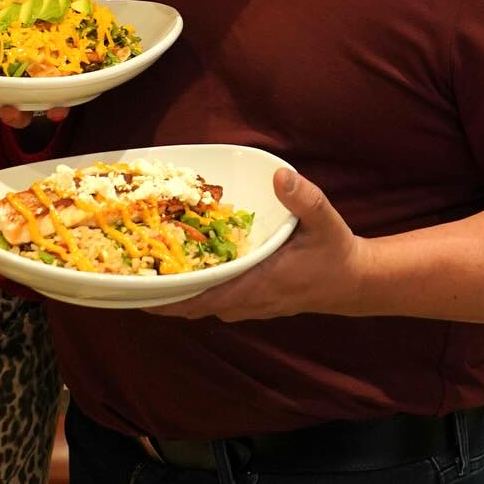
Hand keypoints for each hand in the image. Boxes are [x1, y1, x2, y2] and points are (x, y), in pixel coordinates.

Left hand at [155, 168, 366, 321]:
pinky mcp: (252, 303)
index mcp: (262, 282)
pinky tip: (179, 277)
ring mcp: (250, 305)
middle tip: (130, 282)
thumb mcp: (325, 220)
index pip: (209, 296)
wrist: (353, 282)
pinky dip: (194, 295)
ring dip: (176, 297)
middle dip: (164, 298)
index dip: (174, 296)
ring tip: (145, 279)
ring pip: (202, 306)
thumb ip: (304, 199)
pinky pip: (215, 303)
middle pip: (195, 305)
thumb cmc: (335, 252)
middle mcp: (250, 300)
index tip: (143, 292)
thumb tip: (281, 177)